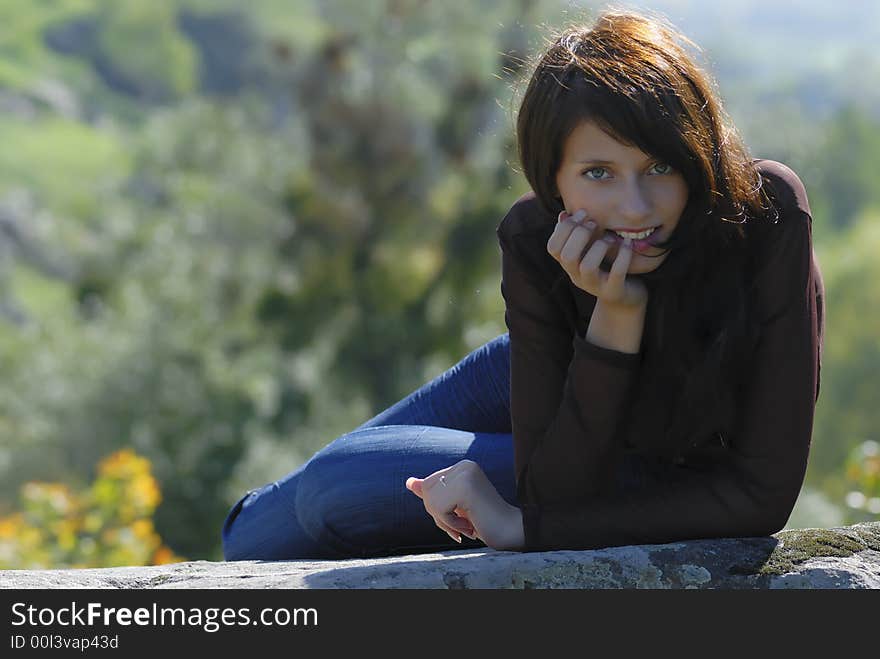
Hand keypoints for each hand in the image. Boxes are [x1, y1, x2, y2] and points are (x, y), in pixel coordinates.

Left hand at [405, 460, 523, 550]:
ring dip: (446, 521)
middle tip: (464, 523)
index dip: (438, 509)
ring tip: (468, 524)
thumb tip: (409, 482)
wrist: (511, 533)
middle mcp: (464, 465)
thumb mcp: (454, 508)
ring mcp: (465, 473)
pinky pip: (439, 508)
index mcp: (462, 467)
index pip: (428, 486)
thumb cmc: (484, 523)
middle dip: (440, 514)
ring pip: (430, 500)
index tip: (461, 517)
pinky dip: (450, 523)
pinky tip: (470, 524)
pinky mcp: (466, 486)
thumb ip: (433, 494)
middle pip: (427, 491)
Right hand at [547, 209, 647, 309]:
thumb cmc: (605, 269)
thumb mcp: (589, 252)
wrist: (624, 301)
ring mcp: (595, 286)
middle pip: (567, 256)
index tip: (582, 214)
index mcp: (569, 266)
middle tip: (594, 224)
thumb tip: (564, 215)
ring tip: (610, 238)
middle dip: (580, 234)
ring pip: (587, 267)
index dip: (564, 228)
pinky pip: (616, 273)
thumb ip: (576, 235)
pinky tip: (627, 243)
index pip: (553, 248)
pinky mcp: (614, 291)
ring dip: (599, 247)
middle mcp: (577, 277)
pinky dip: (623, 255)